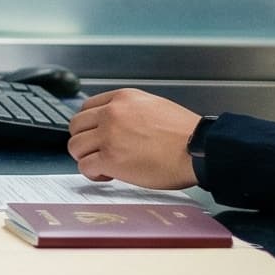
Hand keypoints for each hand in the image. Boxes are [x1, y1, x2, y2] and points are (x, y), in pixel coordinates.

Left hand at [67, 88, 200, 189]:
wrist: (199, 148)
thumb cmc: (185, 133)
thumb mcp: (154, 106)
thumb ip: (130, 111)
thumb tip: (117, 124)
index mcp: (123, 98)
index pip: (87, 108)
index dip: (89, 125)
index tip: (95, 136)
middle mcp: (112, 113)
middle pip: (76, 126)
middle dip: (84, 142)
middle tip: (97, 152)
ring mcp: (109, 135)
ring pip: (75, 146)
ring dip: (86, 158)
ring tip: (104, 165)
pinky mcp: (110, 159)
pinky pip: (84, 167)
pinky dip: (92, 174)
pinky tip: (107, 175)